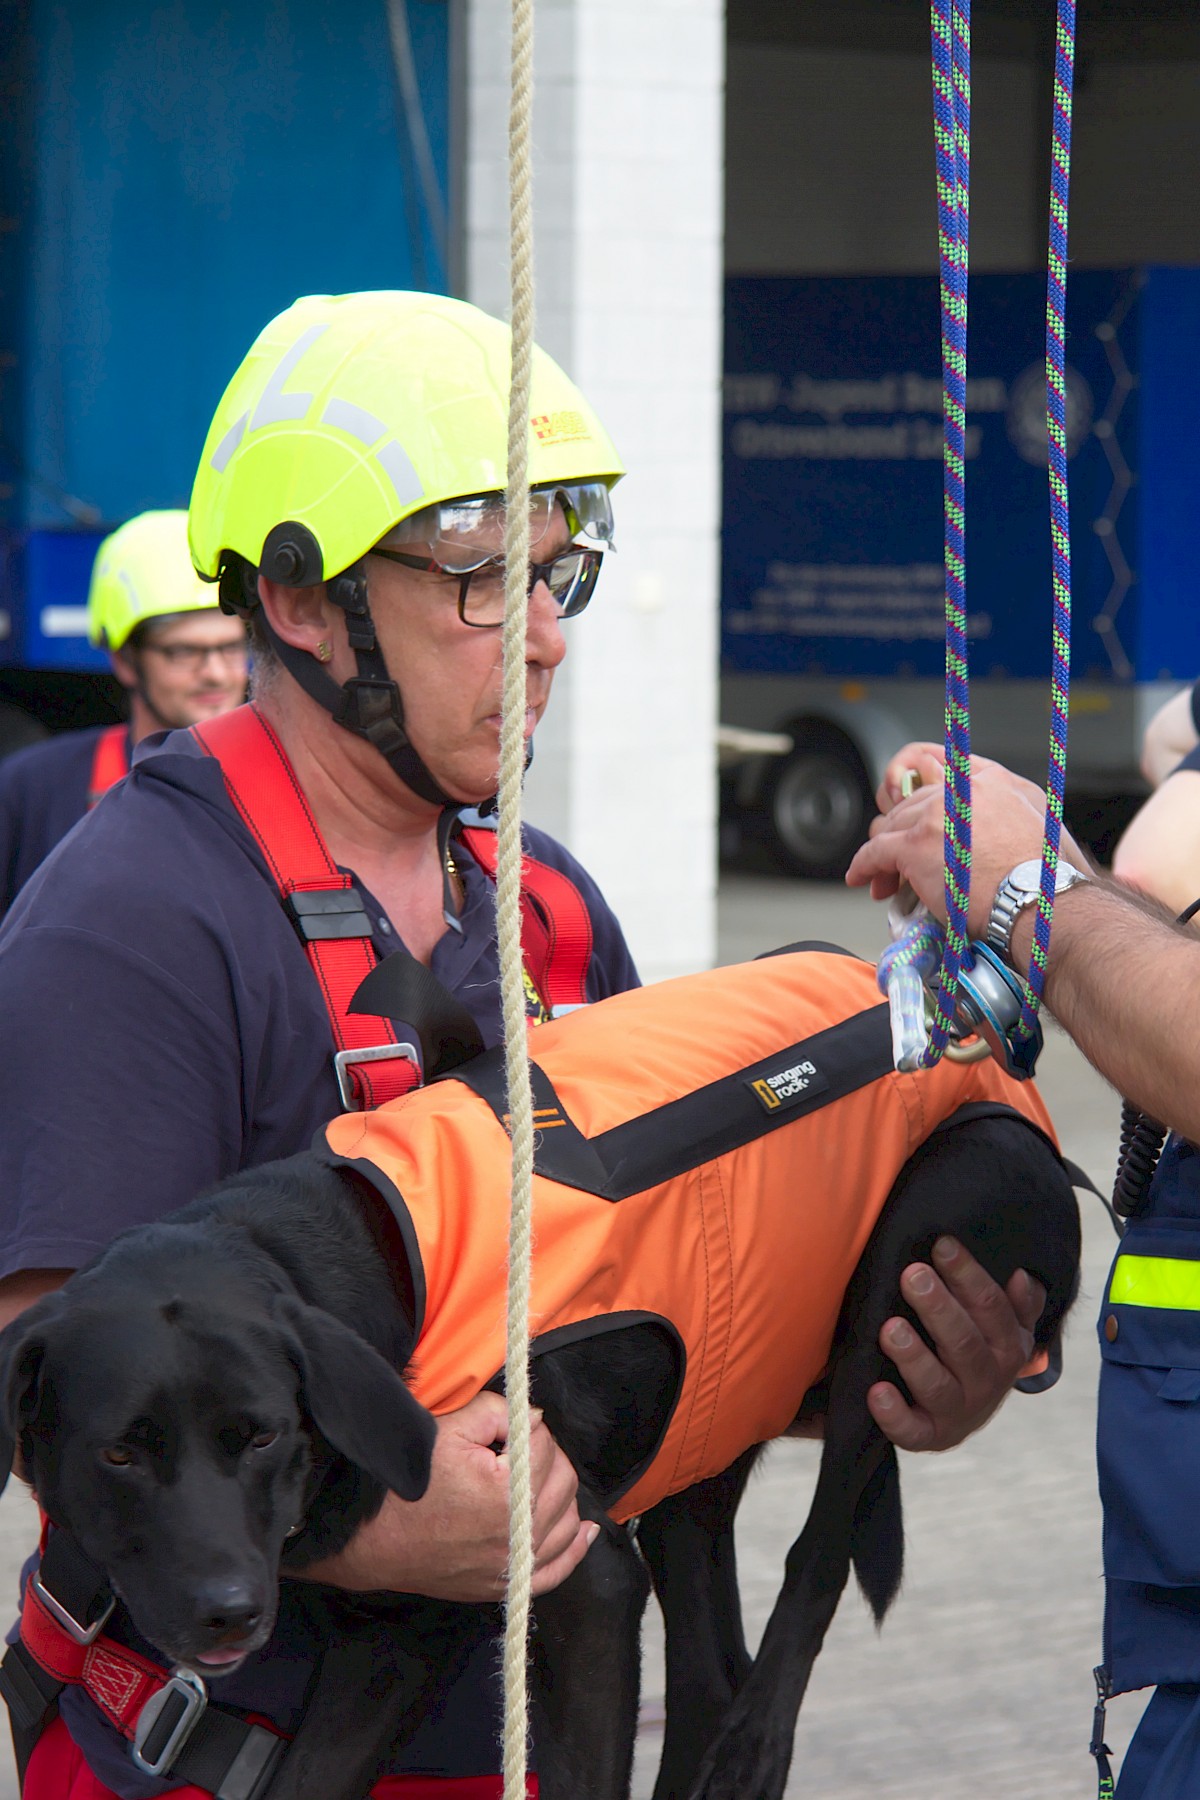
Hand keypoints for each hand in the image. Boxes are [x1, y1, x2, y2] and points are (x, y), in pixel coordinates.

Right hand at [300, 1392, 596, 1600]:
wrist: (371, 1537)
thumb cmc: (408, 1481)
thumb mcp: (450, 1428)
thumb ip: (501, 1413)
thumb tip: (537, 1419)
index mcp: (510, 1493)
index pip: (545, 1447)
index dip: (526, 1429)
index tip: (505, 1427)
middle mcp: (520, 1535)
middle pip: (563, 1482)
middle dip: (547, 1457)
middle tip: (517, 1447)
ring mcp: (514, 1566)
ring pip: (567, 1522)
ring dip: (561, 1494)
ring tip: (540, 1476)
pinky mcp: (503, 1586)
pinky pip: (556, 1571)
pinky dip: (575, 1550)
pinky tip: (586, 1532)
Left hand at [849, 743, 1089, 936]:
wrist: (1039, 902)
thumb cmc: (1043, 877)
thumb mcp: (1035, 820)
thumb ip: (1001, 809)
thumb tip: (981, 828)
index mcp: (991, 780)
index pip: (940, 778)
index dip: (922, 804)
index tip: (914, 820)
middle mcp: (959, 791)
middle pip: (912, 805)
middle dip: (903, 833)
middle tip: (898, 863)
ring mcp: (934, 816)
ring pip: (892, 827)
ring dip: (884, 854)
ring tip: (882, 877)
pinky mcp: (915, 846)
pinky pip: (875, 851)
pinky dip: (863, 865)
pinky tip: (860, 877)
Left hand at [867, 1237, 1046, 1451]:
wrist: (963, 1415)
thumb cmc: (977, 1351)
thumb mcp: (1004, 1328)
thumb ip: (1018, 1304)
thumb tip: (1022, 1276)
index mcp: (1008, 1347)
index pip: (991, 1307)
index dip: (968, 1275)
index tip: (941, 1245)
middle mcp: (986, 1381)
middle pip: (964, 1343)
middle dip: (939, 1308)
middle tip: (913, 1275)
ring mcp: (957, 1412)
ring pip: (938, 1386)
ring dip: (914, 1357)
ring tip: (890, 1329)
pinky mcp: (926, 1436)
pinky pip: (911, 1432)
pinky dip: (894, 1415)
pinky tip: (876, 1391)